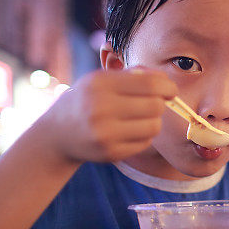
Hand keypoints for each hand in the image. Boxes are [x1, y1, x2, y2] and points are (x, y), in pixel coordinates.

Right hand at [39, 67, 176, 164]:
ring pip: (154, 126)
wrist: (57, 134)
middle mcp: (100, 108)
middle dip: (160, 104)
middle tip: (152, 104)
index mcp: (99, 84)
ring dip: (153, 121)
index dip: (167, 87)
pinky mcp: (110, 153)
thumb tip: (165, 81)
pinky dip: (144, 136)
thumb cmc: (86, 101)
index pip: (149, 84)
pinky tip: (130, 131)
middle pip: (155, 106)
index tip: (170, 90)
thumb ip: (133, 75)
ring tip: (140, 118)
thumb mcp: (101, 79)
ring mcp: (105, 133)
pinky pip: (145, 143)